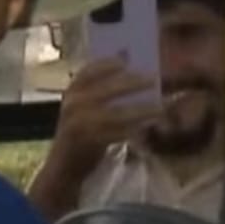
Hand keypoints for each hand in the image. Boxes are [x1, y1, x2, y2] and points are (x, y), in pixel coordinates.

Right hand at [48, 58, 160, 175]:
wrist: (64, 165)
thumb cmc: (78, 133)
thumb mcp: (83, 108)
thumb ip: (100, 88)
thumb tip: (125, 60)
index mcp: (72, 92)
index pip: (89, 70)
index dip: (109, 63)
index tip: (128, 58)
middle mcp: (74, 104)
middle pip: (108, 88)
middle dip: (133, 83)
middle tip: (154, 79)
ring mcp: (80, 123)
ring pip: (117, 112)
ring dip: (142, 109)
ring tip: (160, 108)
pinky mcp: (89, 141)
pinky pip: (118, 133)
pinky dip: (135, 130)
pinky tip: (149, 127)